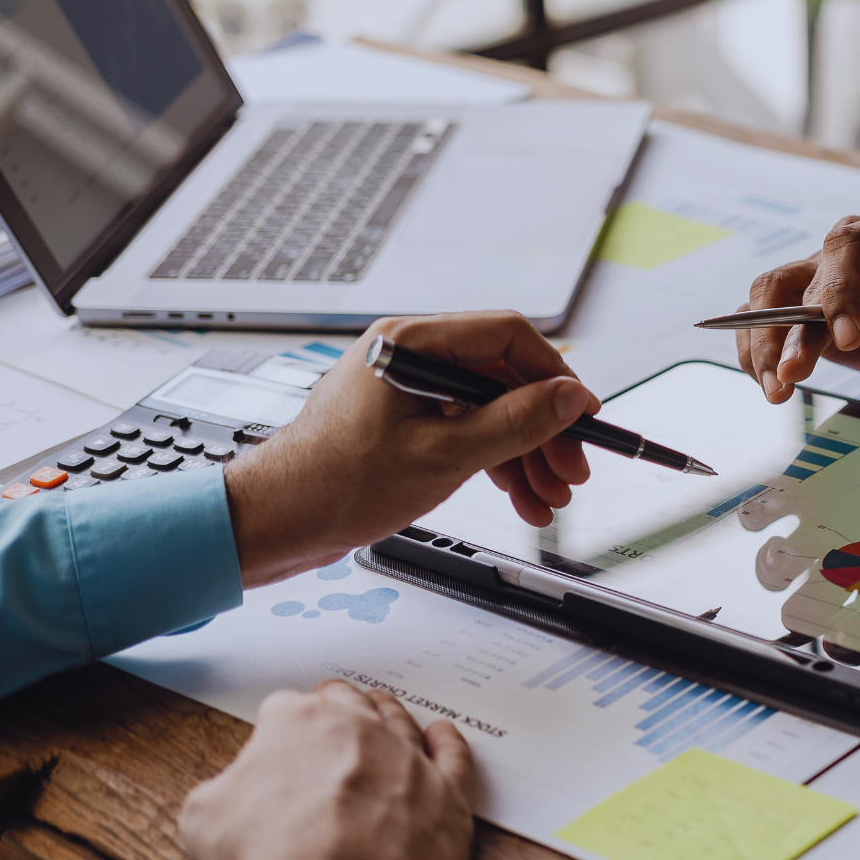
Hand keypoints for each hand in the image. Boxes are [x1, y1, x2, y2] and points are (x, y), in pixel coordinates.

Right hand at [180, 681, 475, 859]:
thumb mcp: (204, 819)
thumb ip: (223, 790)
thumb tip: (231, 794)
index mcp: (297, 724)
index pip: (284, 709)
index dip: (277, 729)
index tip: (277, 741)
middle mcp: (359, 730)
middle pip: (348, 704)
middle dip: (337, 706)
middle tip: (332, 708)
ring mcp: (408, 760)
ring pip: (400, 723)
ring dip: (390, 715)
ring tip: (384, 708)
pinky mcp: (447, 795)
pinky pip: (454, 758)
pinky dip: (450, 744)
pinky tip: (444, 735)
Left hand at [224, 311, 600, 585]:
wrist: (277, 522)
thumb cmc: (332, 483)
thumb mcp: (444, 455)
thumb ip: (516, 422)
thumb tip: (567, 397)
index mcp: (410, 343)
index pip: (508, 338)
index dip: (555, 376)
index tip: (583, 413)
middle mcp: (409, 358)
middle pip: (503, 379)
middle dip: (544, 429)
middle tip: (571, 468)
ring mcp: (407, 392)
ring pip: (489, 411)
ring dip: (525, 455)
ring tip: (549, 496)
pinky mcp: (405, 424)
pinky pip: (466, 431)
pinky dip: (496, 463)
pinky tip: (519, 495)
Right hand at [736, 190, 859, 409]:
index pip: (851, 246)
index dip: (840, 289)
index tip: (847, 339)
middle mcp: (845, 251)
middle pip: (801, 278)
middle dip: (790, 330)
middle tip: (791, 375)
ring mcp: (818, 277)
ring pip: (770, 296)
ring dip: (763, 342)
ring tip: (776, 389)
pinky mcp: (803, 308)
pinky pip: (763, 320)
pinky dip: (755, 349)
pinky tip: (766, 381)